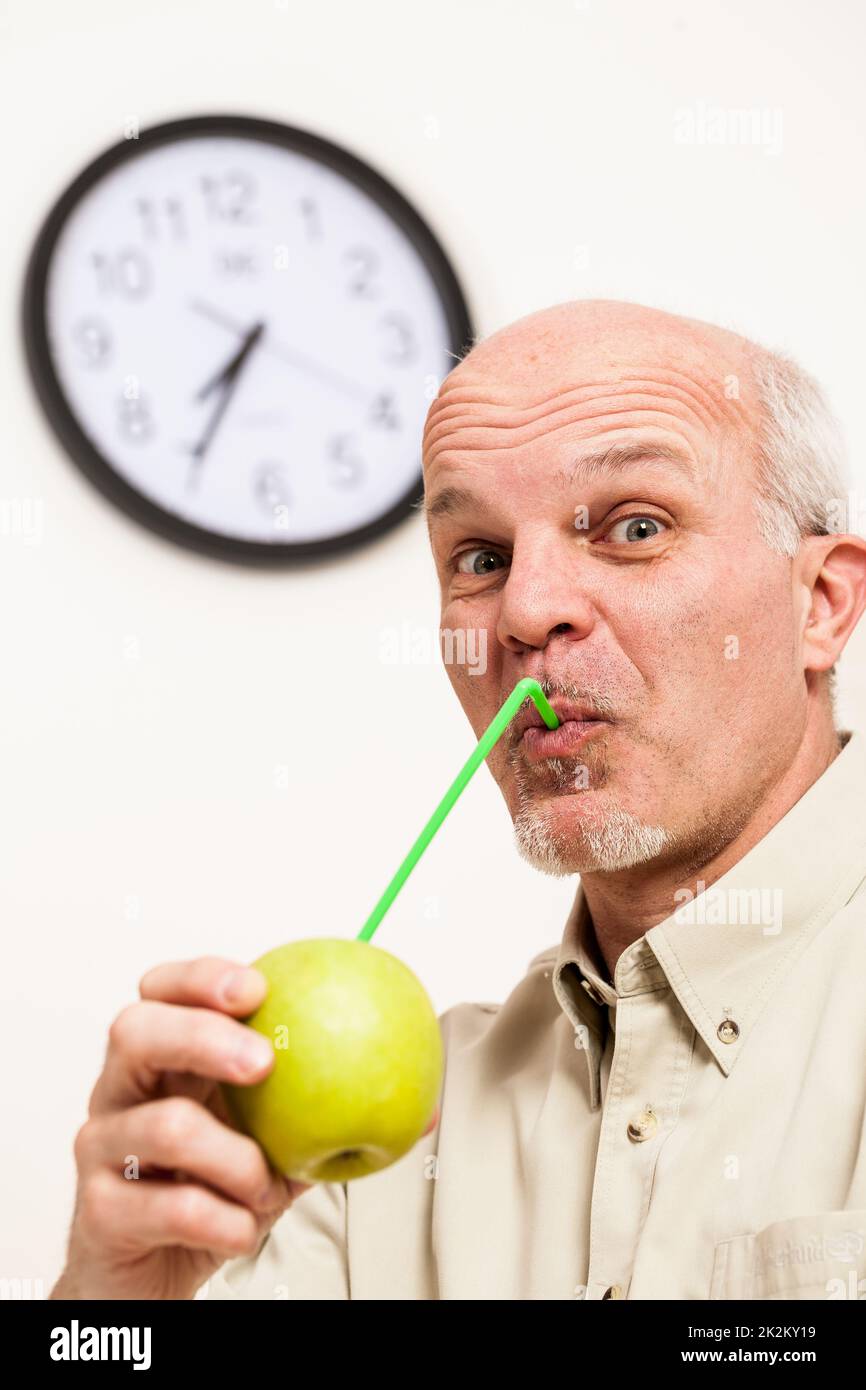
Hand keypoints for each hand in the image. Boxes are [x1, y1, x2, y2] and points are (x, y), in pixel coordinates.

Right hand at [53, 957, 310, 1300]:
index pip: (163, 990)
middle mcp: (122, 1089)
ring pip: (162, 1126)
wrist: (161, 1272)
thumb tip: (427, 1106)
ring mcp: (102, 1146)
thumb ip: (340, 1113)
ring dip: (236, 1160)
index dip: (202, 978)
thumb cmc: (219, 1188)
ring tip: (265, 1185)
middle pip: (136, 1031)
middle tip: (264, 1064)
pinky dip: (223, 1220)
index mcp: (163, 1056)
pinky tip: (244, 1228)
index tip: (257, 989)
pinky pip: (170, 1206)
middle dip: (203, 1036)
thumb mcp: (282, 1143)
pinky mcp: (100, 1210)